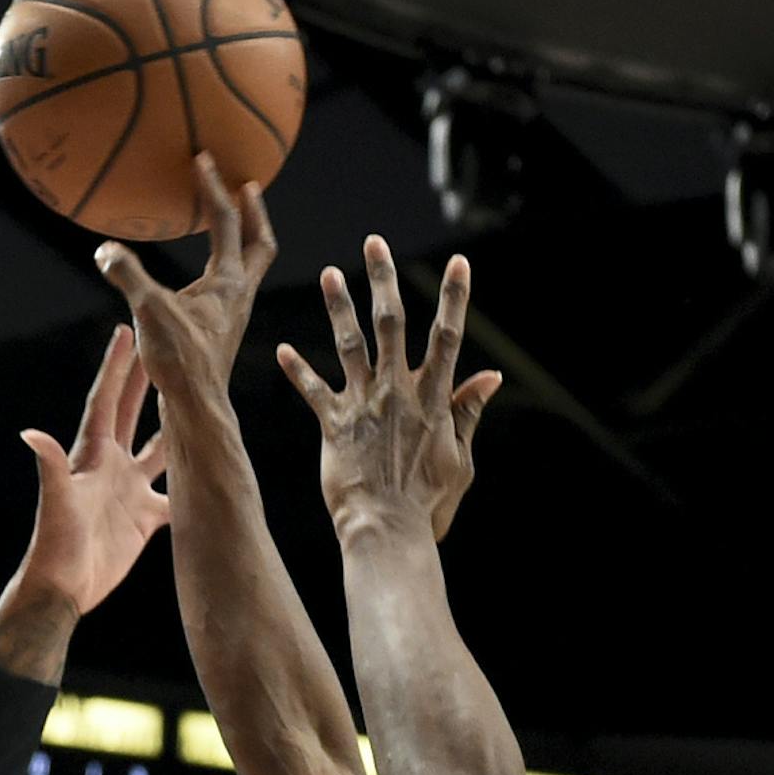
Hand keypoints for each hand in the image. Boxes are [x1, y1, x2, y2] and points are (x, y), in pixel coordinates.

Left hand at [10, 323, 170, 619]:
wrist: (64, 589)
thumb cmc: (54, 546)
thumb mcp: (56, 503)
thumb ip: (50, 467)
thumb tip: (30, 434)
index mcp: (92, 455)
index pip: (106, 400)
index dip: (116, 366)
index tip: (127, 330)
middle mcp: (112, 466)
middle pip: (132, 412)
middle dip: (146, 379)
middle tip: (163, 345)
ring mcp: (130, 491)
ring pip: (160, 449)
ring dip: (176, 424)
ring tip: (197, 398)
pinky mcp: (144, 518)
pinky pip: (176, 495)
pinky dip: (194, 483)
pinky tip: (213, 469)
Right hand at [94, 154, 276, 400]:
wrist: (197, 409)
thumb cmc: (181, 362)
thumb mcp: (151, 313)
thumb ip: (128, 276)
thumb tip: (104, 249)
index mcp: (229, 281)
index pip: (226, 221)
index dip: (213, 188)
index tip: (203, 160)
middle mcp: (240, 294)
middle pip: (260, 244)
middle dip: (254, 213)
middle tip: (246, 187)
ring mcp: (233, 315)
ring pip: (250, 267)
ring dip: (243, 241)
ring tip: (228, 225)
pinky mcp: (221, 332)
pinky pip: (230, 288)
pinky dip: (223, 269)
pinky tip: (202, 277)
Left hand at [277, 239, 501, 544]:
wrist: (388, 532)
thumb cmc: (428, 504)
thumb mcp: (460, 458)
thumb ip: (469, 412)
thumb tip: (493, 376)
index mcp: (433, 398)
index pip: (447, 337)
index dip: (454, 299)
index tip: (460, 263)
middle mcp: (397, 392)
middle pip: (391, 324)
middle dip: (384, 279)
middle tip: (374, 242)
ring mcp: (364, 405)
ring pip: (350, 344)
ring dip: (339, 307)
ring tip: (329, 274)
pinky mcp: (334, 426)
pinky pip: (313, 391)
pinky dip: (297, 371)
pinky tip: (281, 350)